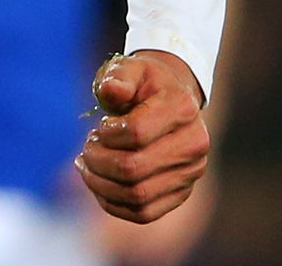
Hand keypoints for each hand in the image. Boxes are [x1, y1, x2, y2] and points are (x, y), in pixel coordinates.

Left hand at [76, 50, 210, 223]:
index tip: (100, 126)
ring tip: (87, 165)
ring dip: (100, 184)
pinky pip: (143, 213)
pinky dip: (112, 203)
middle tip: (87, 147)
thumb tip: (111, 91)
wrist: (169, 100)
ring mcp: (191, 173)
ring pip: (137, 196)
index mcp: (182, 108)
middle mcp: (194, 144)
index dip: (107, 134)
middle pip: (134, 169)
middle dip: (98, 161)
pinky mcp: (181, 193)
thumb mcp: (129, 68)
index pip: (137, 133)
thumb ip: (118, 76)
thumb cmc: (143, 84)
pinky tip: (98, 183)